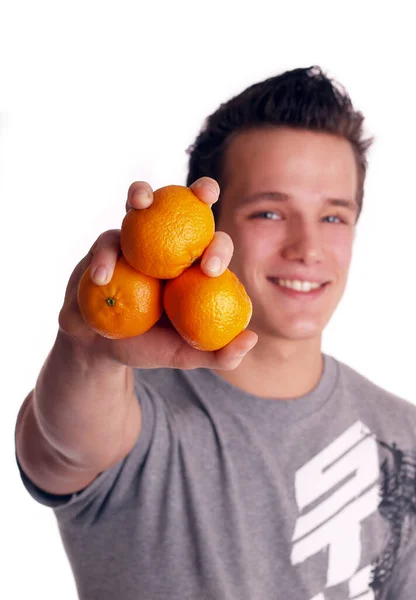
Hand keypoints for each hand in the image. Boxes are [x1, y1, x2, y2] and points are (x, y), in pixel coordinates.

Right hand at [58, 177, 257, 369]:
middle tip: (207, 195)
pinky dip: (104, 257)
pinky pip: (106, 242)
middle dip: (200, 191)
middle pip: (189, 208)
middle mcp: (167, 245)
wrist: (101, 348)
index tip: (210, 270)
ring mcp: (136, 240)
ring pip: (142, 205)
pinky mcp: (107, 246)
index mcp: (192, 266)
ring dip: (141, 192)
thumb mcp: (185, 354)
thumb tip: (253, 339)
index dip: (219, 247)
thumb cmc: (148, 347)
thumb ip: (219, 353)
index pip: (215, 246)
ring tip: (139, 202)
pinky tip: (102, 277)